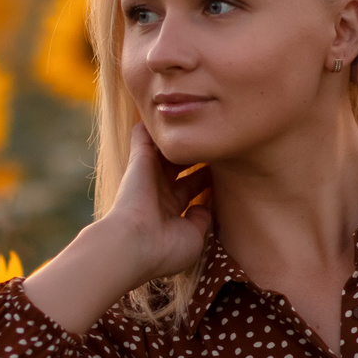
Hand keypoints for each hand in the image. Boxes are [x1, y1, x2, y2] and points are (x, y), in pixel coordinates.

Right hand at [23, 124, 211, 334]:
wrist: (134, 244)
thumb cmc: (165, 249)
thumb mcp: (194, 239)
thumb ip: (202, 220)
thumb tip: (204, 205)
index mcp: (171, 213)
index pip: (191, 189)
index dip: (206, 178)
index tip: (224, 166)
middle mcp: (160, 193)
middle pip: (182, 167)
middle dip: (198, 155)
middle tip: (215, 139)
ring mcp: (149, 176)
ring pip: (166, 151)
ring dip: (179, 138)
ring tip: (197, 120)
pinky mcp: (140, 161)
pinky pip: (143, 137)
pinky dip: (149, 125)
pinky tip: (161, 108)